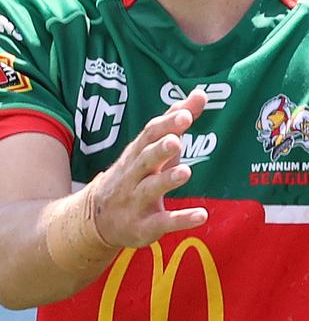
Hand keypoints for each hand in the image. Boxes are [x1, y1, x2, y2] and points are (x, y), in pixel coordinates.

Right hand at [90, 88, 208, 247]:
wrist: (95, 220)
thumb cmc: (134, 174)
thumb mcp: (151, 148)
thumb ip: (176, 121)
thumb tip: (200, 93)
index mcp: (137, 153)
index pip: (149, 135)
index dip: (167, 125)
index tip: (186, 115)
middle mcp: (134, 175)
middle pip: (145, 159)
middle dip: (160, 150)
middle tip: (177, 141)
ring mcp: (136, 201)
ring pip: (150, 189)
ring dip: (167, 180)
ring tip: (186, 172)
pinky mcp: (143, 226)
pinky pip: (162, 222)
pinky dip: (181, 219)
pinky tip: (201, 215)